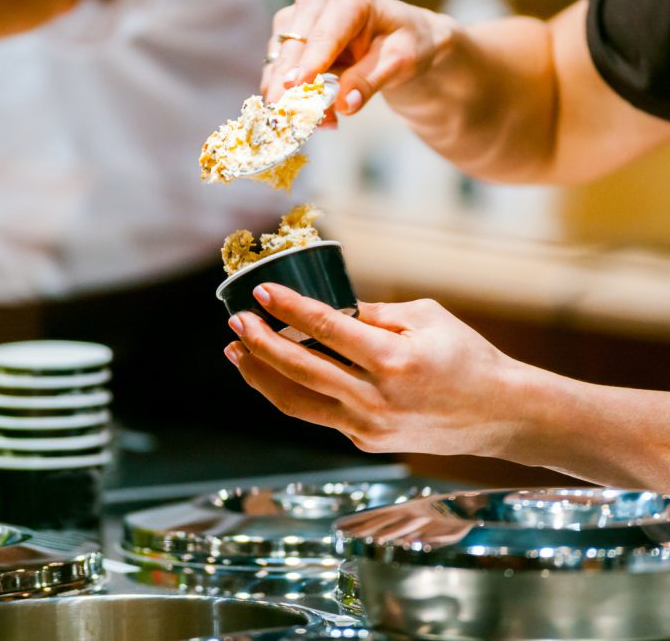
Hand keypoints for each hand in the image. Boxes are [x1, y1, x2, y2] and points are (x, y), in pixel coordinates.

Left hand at [224, 283, 526, 457]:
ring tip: (236, 352)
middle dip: (260, 343)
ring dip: (260, 375)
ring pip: (297, 401)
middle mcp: (376, 397)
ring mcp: (368, 426)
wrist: (499, 414)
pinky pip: (318, 413)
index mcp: (394, 359)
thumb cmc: (466, 356)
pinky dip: (292, 392)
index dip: (289, 308)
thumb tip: (328, 307)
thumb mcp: (427, 317)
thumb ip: (373, 313)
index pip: (326, 329)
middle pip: (300, 369)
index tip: (261, 293)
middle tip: (236, 321)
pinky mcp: (365, 442)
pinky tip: (274, 372)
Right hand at [261, 0, 457, 119]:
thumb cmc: (403, 44)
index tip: (296, 86)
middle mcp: (316, 2)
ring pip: (279, 59)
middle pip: (294, 46)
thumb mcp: (399, 62)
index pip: (325, 34)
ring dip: (288, 94)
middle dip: (290, 84)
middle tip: (289, 117)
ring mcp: (297, 19)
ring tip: (314, 122)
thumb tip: (345, 104)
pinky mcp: (286, 39)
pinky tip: (309, 115)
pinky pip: (277, 70)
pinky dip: (288, 95)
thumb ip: (370, 80)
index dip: (311, 61)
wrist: (398, 41)